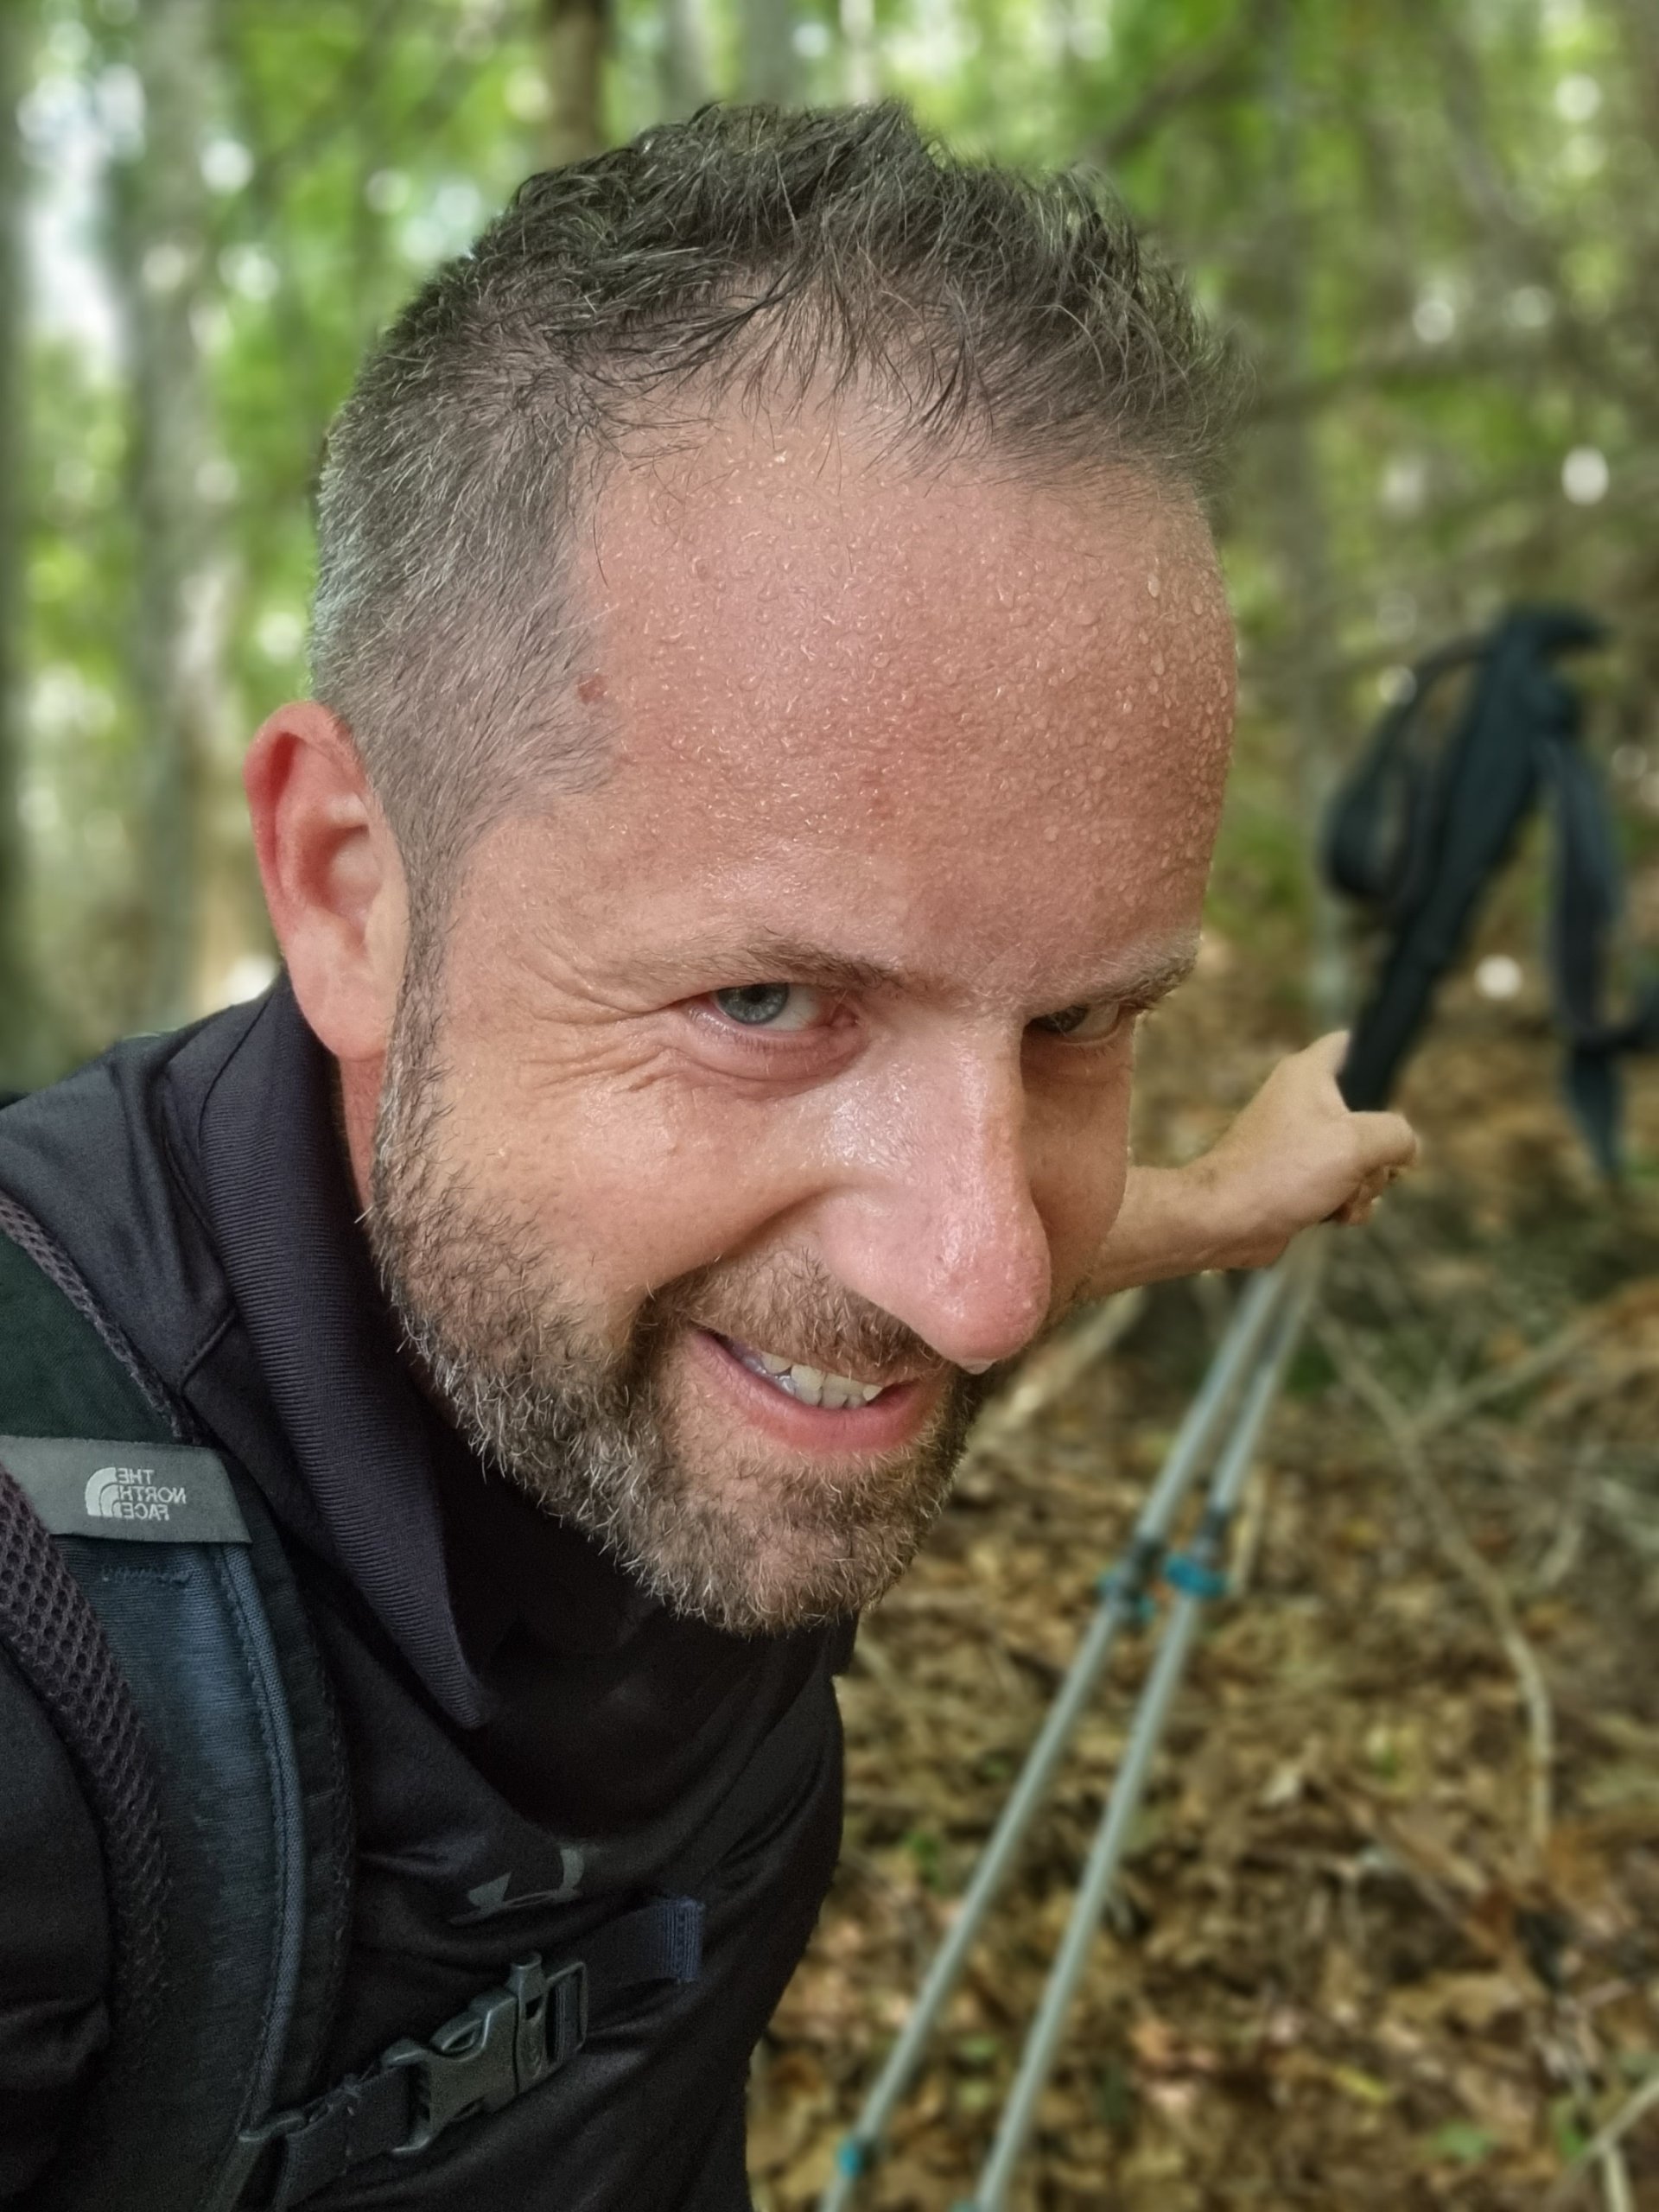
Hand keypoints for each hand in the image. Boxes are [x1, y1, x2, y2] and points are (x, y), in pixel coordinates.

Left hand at [1192, 1031, 1417, 1267]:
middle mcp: (1302, 1101)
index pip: (1351, 1042)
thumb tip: (1406, 1147)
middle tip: (1363, 1163)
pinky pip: (1342, 1184)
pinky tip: (1333, 1215)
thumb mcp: (1357, 1143)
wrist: (1227, 1221)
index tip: (1393, 1082)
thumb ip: (1397, 1134)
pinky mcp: (1297, 1178)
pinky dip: (1345, 1202)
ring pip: (1360, 1157)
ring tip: (1340, 1195)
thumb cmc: (1282, 1172)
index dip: (1378, 1055)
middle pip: (1370, 1115)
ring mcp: (1299, 1142)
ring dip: (1364, 1184)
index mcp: (1309, 1073)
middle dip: (1379, 1151)